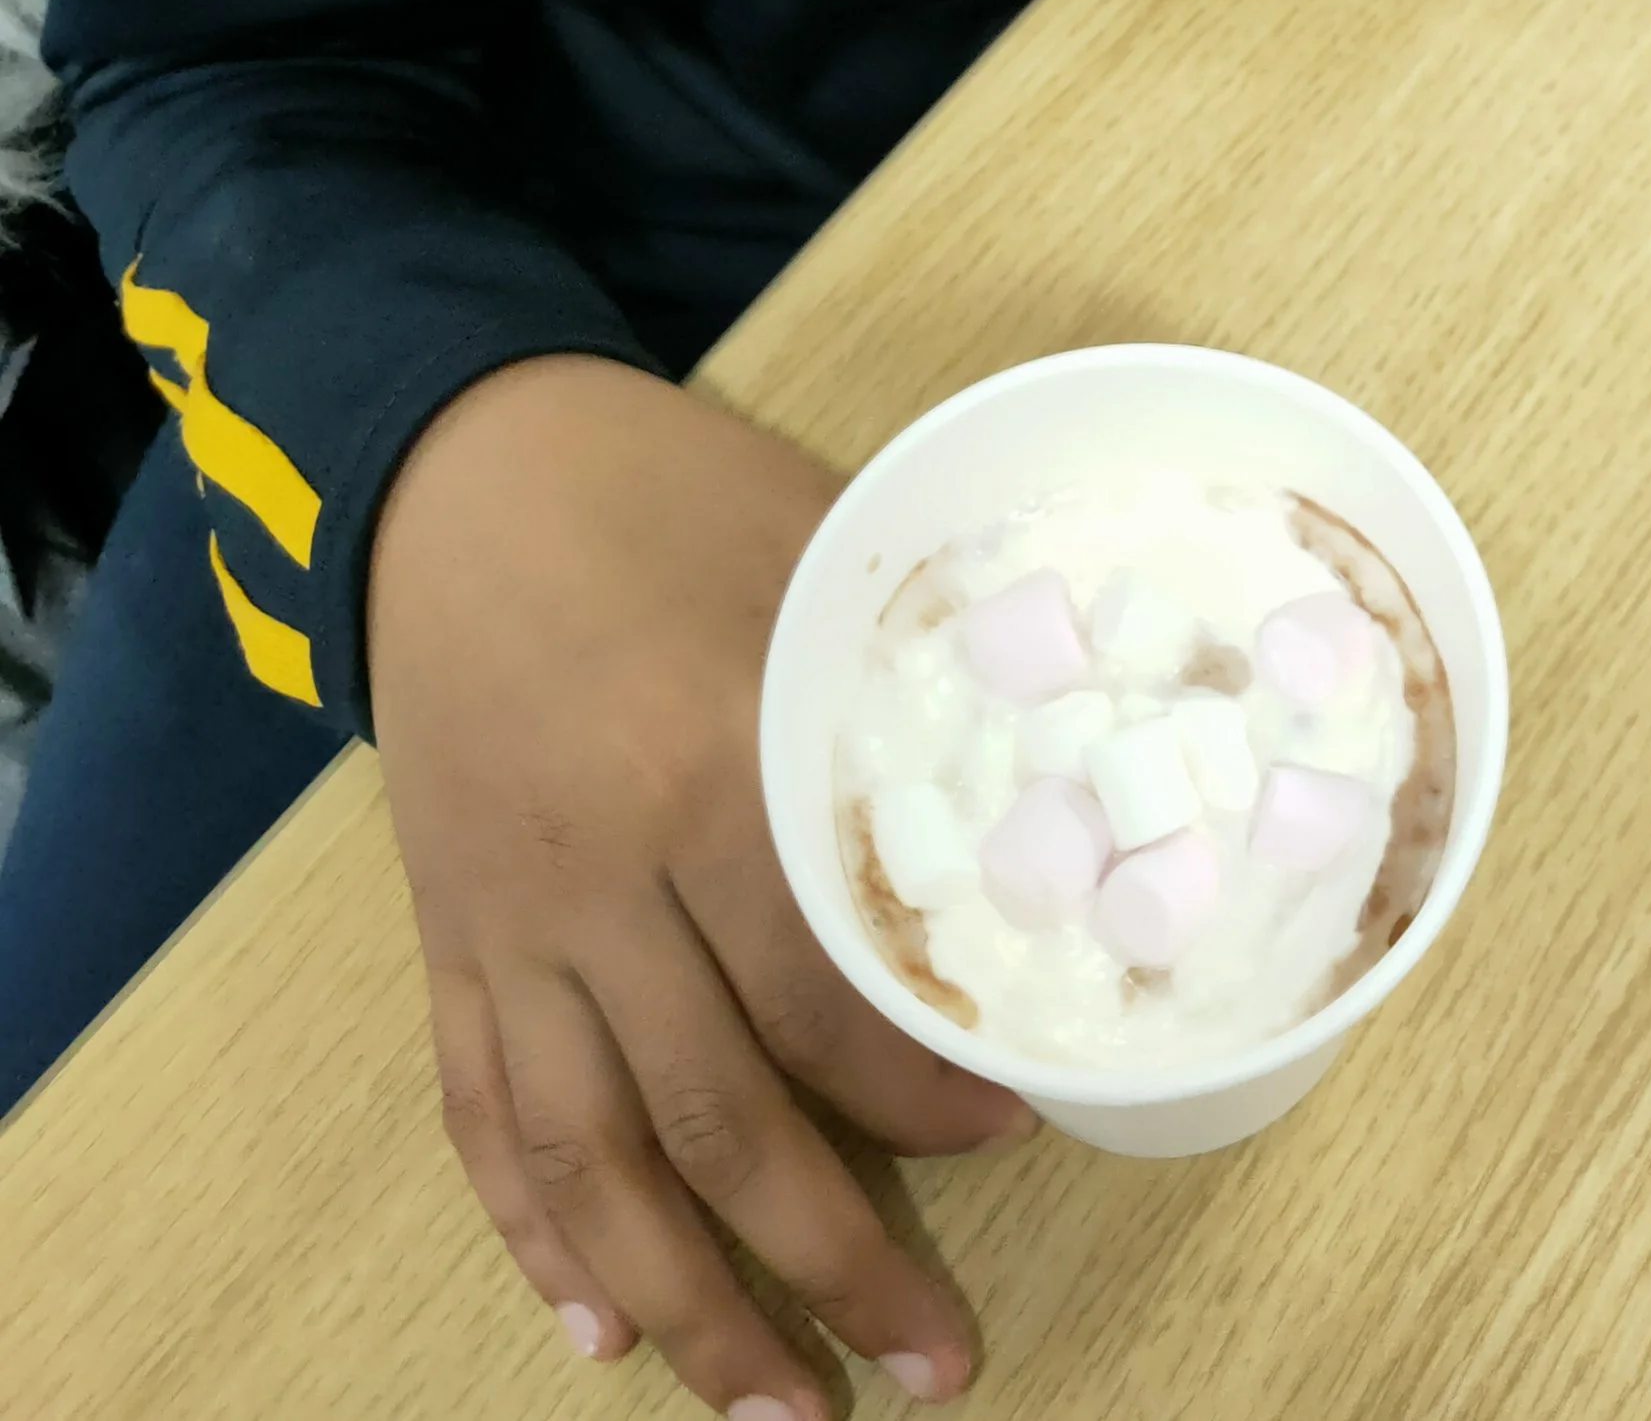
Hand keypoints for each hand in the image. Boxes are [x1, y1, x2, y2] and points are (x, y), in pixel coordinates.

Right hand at [367, 356, 1033, 1416]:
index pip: (829, 989)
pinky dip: (534, 1233)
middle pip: (720, 1116)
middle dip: (831, 1262)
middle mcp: (600, 874)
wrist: (452, 465)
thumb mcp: (815, 552)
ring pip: (593, 1159)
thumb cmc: (665, 492)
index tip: (1017, 1132)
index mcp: (711, 766)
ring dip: (689, 1305)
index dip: (928, 1087)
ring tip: (779, 1414)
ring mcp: (508, 920)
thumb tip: (1065, 782)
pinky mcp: (445, 936)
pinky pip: (482, 1113)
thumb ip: (915, 681)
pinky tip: (597, 1323)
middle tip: (936, 1365)